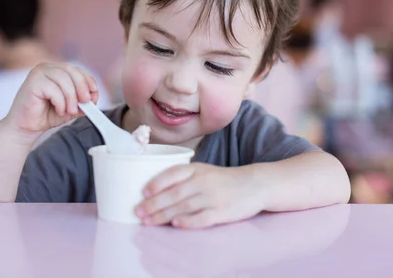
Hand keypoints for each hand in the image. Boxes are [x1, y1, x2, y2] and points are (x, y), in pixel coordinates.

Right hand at [3, 62, 98, 137]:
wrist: (26, 127)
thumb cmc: (46, 115)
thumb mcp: (70, 108)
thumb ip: (82, 102)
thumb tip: (94, 97)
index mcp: (56, 70)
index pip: (76, 69)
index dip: (87, 79)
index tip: (94, 92)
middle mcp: (47, 68)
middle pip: (71, 71)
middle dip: (82, 87)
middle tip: (86, 102)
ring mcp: (38, 73)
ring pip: (63, 79)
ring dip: (71, 97)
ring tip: (70, 111)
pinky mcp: (33, 82)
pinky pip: (53, 89)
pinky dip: (60, 102)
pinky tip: (59, 110)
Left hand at [135, 163, 263, 228]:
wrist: (254, 185)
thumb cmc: (223, 180)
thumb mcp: (204, 171)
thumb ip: (183, 178)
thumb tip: (154, 191)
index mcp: (197, 169)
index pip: (173, 173)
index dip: (157, 183)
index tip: (143, 192)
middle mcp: (204, 181)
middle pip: (174, 193)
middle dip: (154, 204)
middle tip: (138, 212)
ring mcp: (213, 196)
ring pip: (184, 206)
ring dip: (164, 215)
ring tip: (149, 221)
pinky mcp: (222, 211)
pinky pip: (202, 217)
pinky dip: (188, 221)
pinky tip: (175, 224)